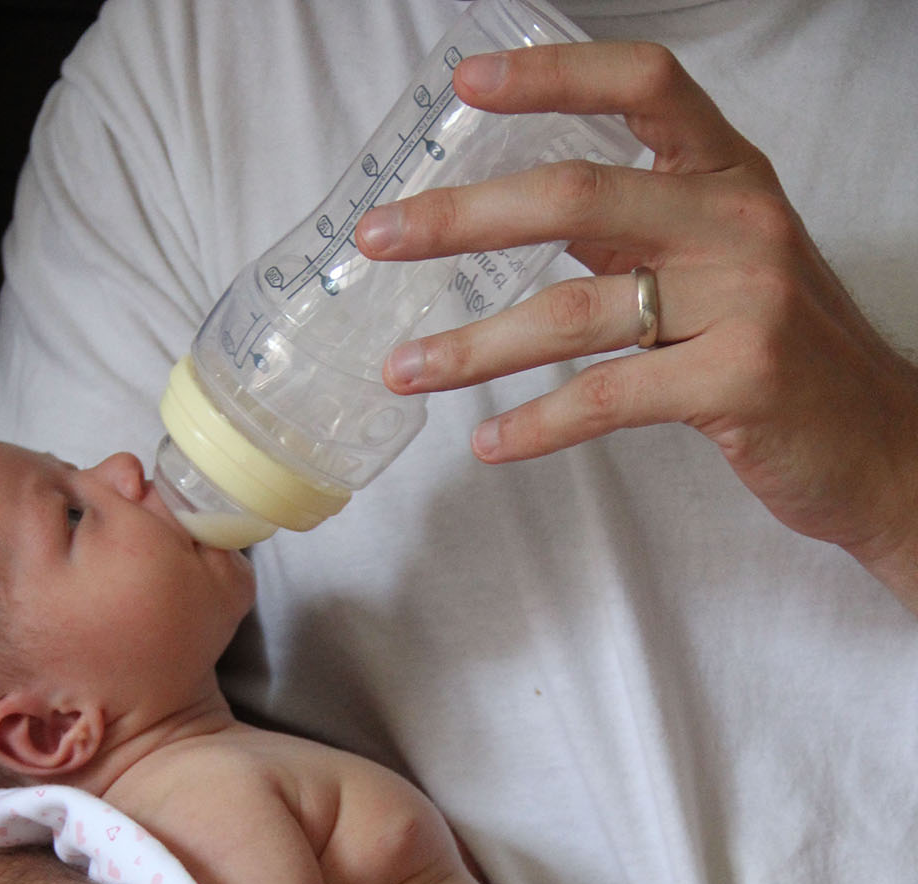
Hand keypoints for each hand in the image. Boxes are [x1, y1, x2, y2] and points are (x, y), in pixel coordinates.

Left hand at [355, 41, 917, 599]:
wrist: (879, 443)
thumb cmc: (787, 354)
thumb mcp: (723, 264)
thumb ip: (638, 230)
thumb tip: (524, 207)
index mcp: (731, 178)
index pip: (646, 87)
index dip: (554, 76)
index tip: (469, 85)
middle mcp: (738, 223)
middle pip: (578, 194)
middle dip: (462, 217)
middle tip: (380, 238)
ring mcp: (745, 301)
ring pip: (577, 309)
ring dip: (476, 346)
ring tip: (407, 368)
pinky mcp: (738, 382)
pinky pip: (610, 397)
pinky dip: (538, 425)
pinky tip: (488, 444)